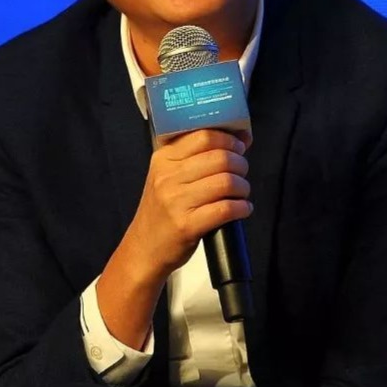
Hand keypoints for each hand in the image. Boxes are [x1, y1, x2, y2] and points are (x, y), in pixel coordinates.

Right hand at [96, 128, 251, 348]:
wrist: (144, 249)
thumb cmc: (163, 210)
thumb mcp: (168, 177)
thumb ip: (196, 157)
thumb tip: (240, 138)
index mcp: (163, 159)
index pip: (204, 137)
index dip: (229, 139)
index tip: (240, 146)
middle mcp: (168, 178)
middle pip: (220, 158)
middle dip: (240, 164)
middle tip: (242, 172)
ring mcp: (176, 202)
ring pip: (226, 182)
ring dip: (243, 187)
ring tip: (242, 193)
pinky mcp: (187, 225)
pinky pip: (225, 209)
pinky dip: (242, 208)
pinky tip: (242, 209)